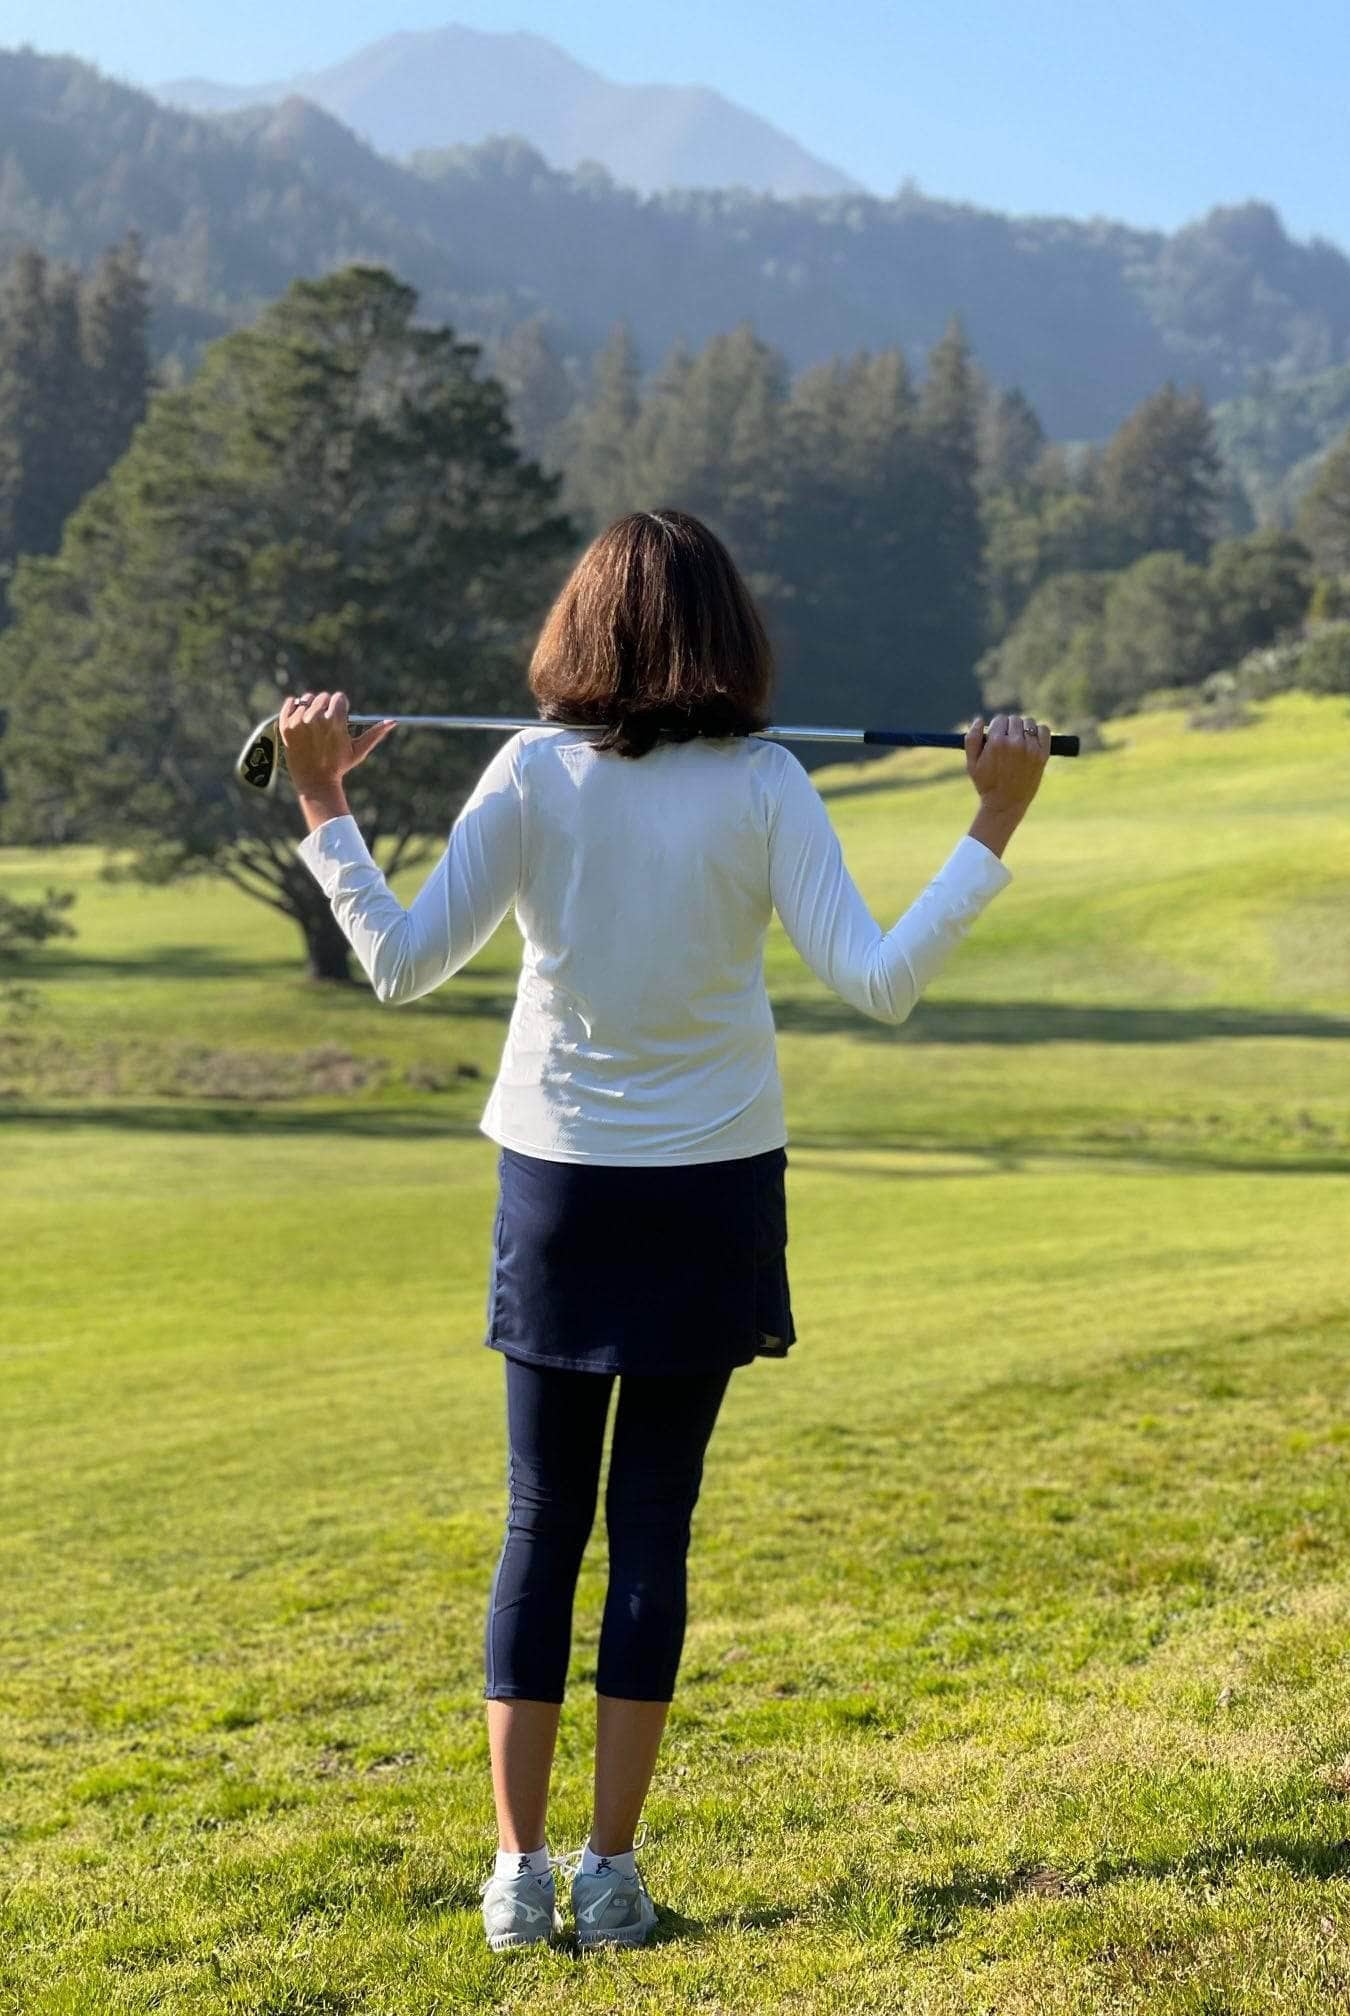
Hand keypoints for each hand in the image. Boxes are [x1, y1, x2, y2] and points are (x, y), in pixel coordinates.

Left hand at [279, 691, 396, 796]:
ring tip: (313, 724)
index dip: (341, 707)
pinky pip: (289, 704)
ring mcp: (299, 721)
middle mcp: (315, 718)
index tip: (339, 716)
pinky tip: (299, 716)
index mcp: (334, 720)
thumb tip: (393, 722)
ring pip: (306, 700)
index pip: (339, 697)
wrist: (314, 781)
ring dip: (310, 707)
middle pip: (323, 697)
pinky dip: (293, 707)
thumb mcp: (358, 751)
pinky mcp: (285, 725)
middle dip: (326, 707)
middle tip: (326, 723)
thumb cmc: (339, 766)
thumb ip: (375, 734)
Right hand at [964, 713, 1050, 857]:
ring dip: (1023, 729)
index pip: (999, 719)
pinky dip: (1038, 731)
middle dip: (1009, 728)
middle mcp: (1015, 743)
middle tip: (1007, 742)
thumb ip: (971, 739)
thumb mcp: (971, 763)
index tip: (996, 738)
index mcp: (996, 743)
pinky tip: (1031, 741)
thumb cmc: (986, 784)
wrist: (1006, 804)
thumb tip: (979, 720)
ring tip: (1018, 742)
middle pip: (1014, 719)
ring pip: (1028, 723)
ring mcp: (1031, 748)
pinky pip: (1044, 730)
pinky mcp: (1042, 754)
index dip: (996, 728)